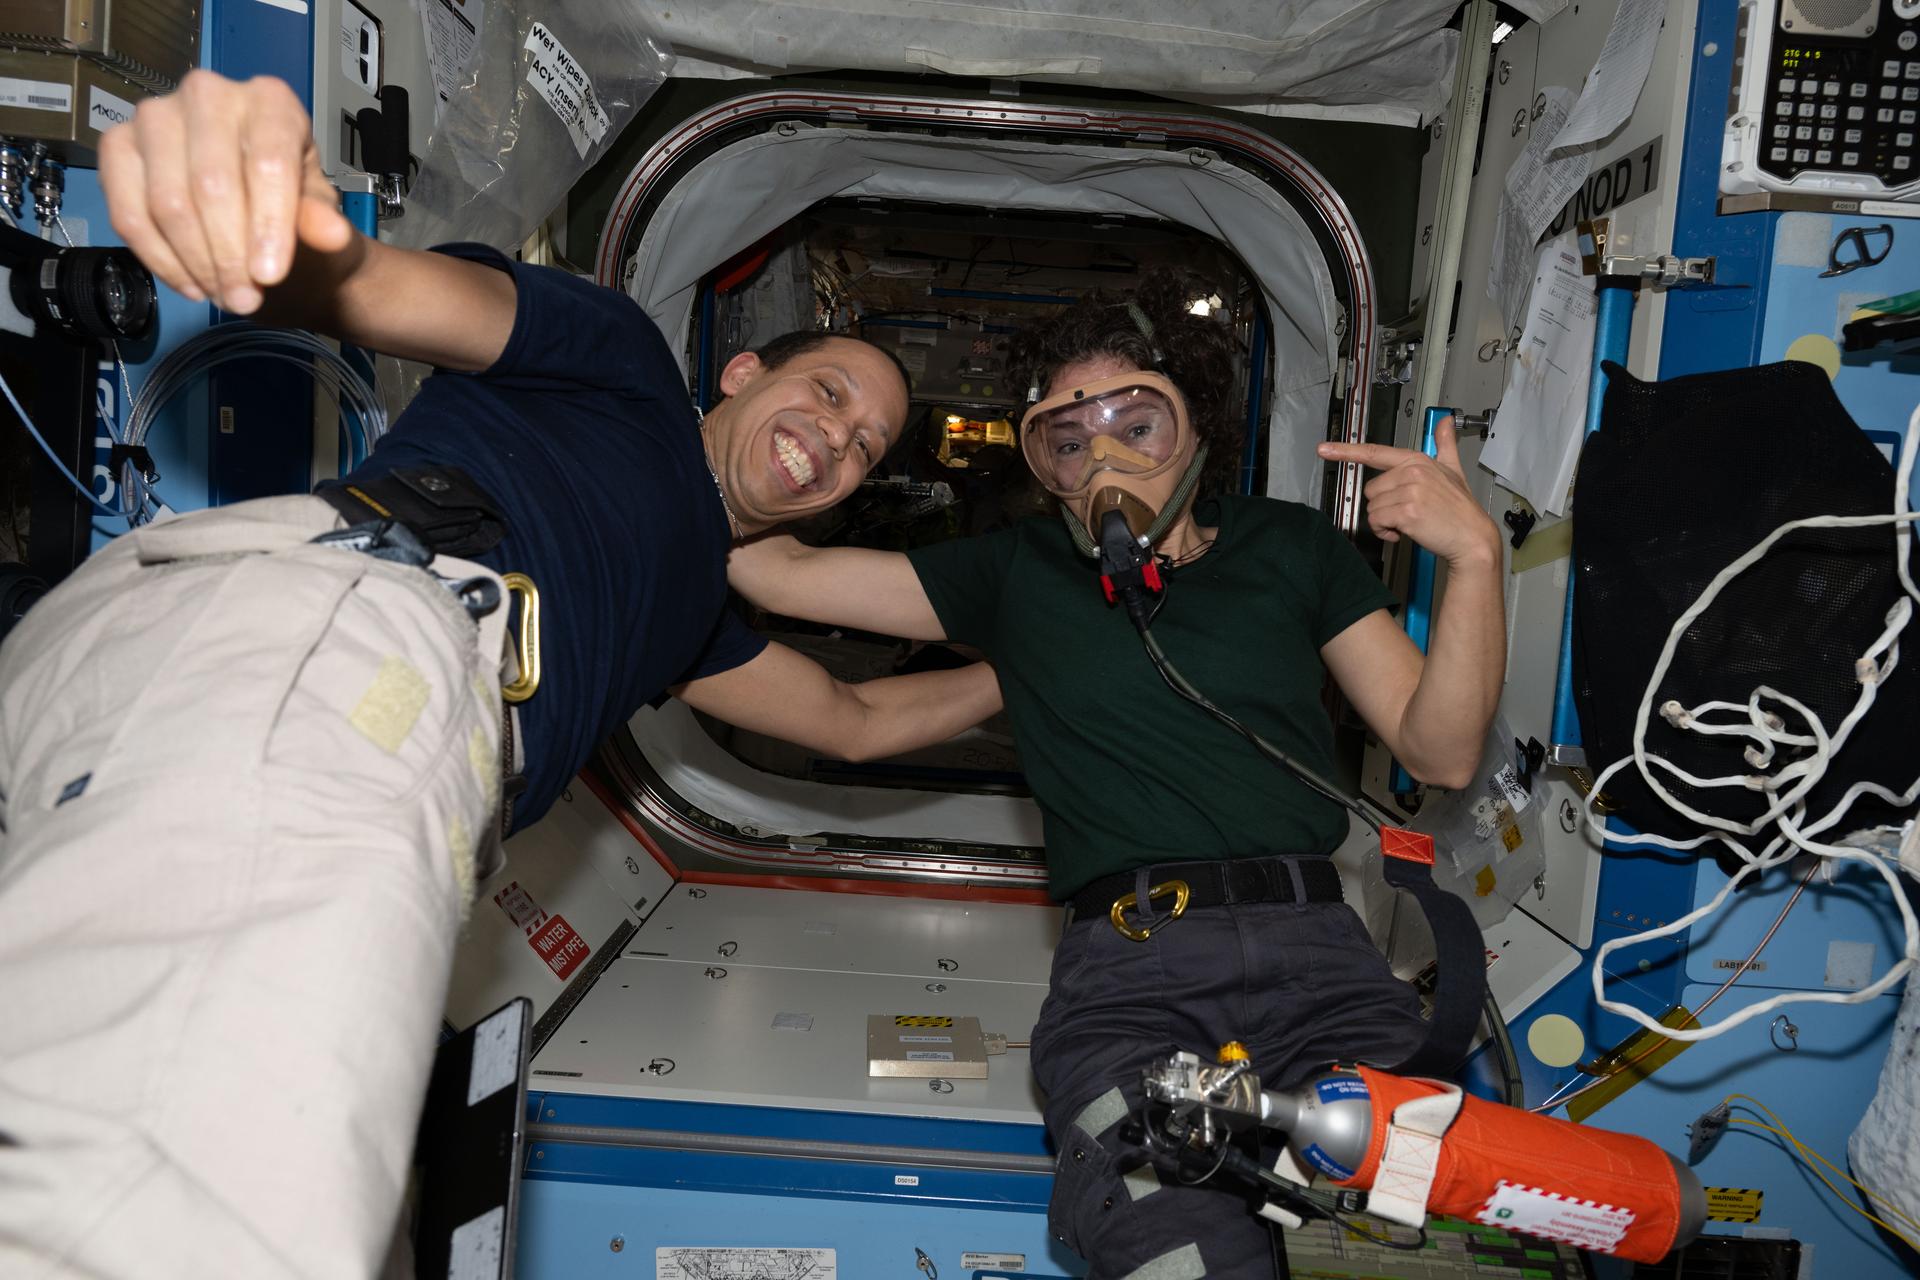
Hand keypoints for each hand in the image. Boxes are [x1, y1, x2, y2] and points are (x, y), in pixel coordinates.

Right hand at [98, 71, 354, 314]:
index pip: (267, 163)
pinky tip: (192, 284)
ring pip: (167, 204)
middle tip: (245, 298)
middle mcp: (208, 94)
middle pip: (211, 185)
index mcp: (270, 101)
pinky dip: (160, 260)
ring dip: (196, 263)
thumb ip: (322, 222)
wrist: (259, 219)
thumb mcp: (321, 218)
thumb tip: (331, 232)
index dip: (268, 225)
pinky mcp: (117, 146)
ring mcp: (156, 116)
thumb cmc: (295, 211)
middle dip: (228, 255)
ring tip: (225, 294)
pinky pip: (128, 214)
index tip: (270, 276)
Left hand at [1317, 417, 1500, 564]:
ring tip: (1407, 523)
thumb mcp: (1454, 470)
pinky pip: (1377, 521)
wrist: (1472, 537)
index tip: (1324, 449)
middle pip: (1371, 489)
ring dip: (1384, 521)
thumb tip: (1446, 421)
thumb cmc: (1460, 508)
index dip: (1346, 450)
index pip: (1375, 452)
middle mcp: (1412, 471)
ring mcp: (1409, 491)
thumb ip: (1445, 444)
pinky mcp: (1406, 512)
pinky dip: (1385, 532)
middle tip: (1405, 513)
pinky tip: (1403, 533)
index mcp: (1417, 460)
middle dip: (1383, 505)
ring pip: (1372, 507)